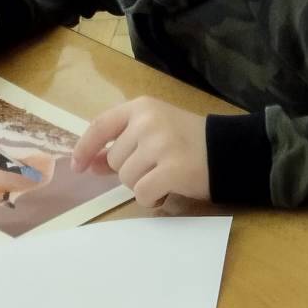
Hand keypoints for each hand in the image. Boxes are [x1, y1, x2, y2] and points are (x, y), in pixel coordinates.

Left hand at [73, 97, 210, 206]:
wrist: (229, 152)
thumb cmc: (189, 142)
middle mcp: (148, 122)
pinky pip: (143, 193)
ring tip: (164, 178)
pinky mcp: (172, 169)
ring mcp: (160, 145)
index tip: (78, 167)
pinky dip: (152, 199)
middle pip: (115, 160)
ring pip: (127, 179)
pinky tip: (167, 191)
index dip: (85, 148)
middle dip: (130, 171)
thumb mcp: (154, 132)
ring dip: (142, 186)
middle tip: (155, 169)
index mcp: (142, 108)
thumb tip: (90, 163)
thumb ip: (122, 144)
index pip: (100, 126)